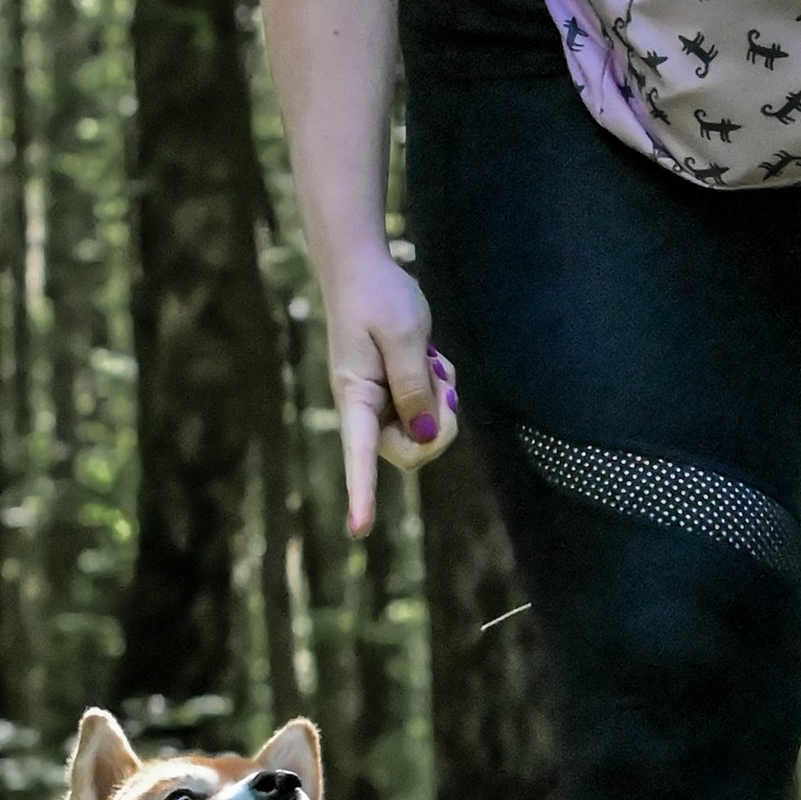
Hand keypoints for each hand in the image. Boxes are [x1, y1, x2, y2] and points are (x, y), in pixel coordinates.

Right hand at [326, 241, 459, 535]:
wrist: (363, 269)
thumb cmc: (378, 297)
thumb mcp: (404, 335)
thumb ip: (415, 385)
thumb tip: (426, 434)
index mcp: (356, 396)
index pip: (358, 453)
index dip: (361, 493)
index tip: (359, 530)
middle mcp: (366, 408)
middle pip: (411, 450)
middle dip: (441, 426)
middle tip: (445, 383)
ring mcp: (382, 403)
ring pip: (425, 432)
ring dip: (442, 402)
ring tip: (434, 361)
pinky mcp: (397, 393)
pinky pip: (430, 410)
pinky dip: (441, 390)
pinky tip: (433, 360)